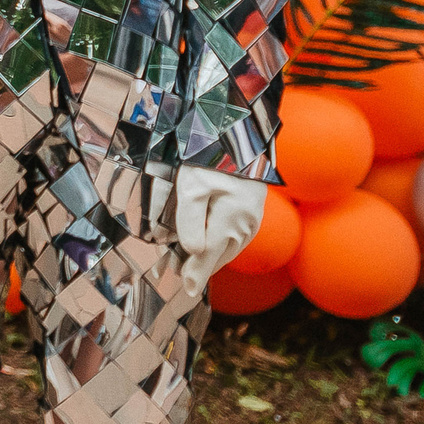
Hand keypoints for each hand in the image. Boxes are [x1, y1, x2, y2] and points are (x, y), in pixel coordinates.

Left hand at [175, 168, 269, 295]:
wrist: (238, 132)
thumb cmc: (211, 157)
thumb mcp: (192, 186)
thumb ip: (190, 221)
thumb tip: (193, 252)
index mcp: (232, 221)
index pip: (208, 256)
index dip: (195, 274)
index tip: (187, 290)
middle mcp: (246, 225)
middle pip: (218, 256)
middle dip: (197, 267)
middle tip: (172, 271)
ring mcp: (251, 220)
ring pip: (228, 249)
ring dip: (207, 258)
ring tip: (185, 263)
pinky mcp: (251, 213)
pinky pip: (234, 238)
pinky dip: (218, 246)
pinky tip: (206, 245)